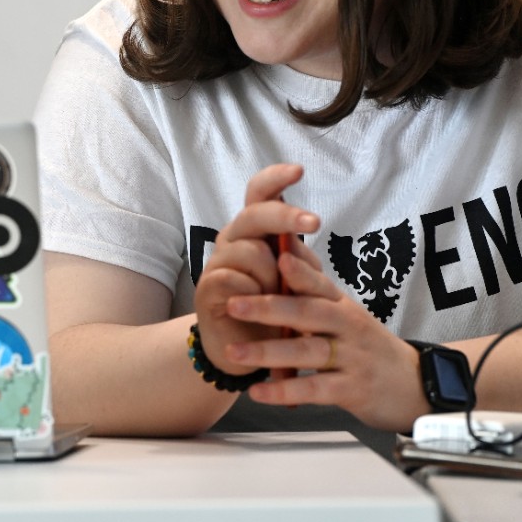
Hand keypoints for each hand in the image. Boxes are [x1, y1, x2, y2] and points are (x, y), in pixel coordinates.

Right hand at [194, 164, 320, 375]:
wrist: (245, 351)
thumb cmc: (275, 311)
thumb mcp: (296, 283)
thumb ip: (300, 260)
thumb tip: (301, 240)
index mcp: (255, 232)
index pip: (260, 195)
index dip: (276, 179)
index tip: (298, 170)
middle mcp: (234, 239)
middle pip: (255, 213)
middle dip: (286, 216)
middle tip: (315, 223)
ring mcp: (217, 262)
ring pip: (251, 251)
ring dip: (272, 277)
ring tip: (273, 299)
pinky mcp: (206, 287)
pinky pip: (234, 280)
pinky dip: (252, 295)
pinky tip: (252, 308)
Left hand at [204, 167, 429, 430]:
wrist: (416, 384)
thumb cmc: (367, 345)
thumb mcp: (345, 314)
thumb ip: (313, 291)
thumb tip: (282, 252)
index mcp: (341, 304)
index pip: (318, 282)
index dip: (298, 270)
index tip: (274, 255)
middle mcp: (347, 326)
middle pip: (308, 313)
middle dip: (268, 308)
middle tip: (234, 303)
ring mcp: (351, 358)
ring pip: (306, 351)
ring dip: (267, 351)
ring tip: (233, 352)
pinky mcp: (351, 390)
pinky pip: (313, 389)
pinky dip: (284, 391)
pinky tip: (257, 391)